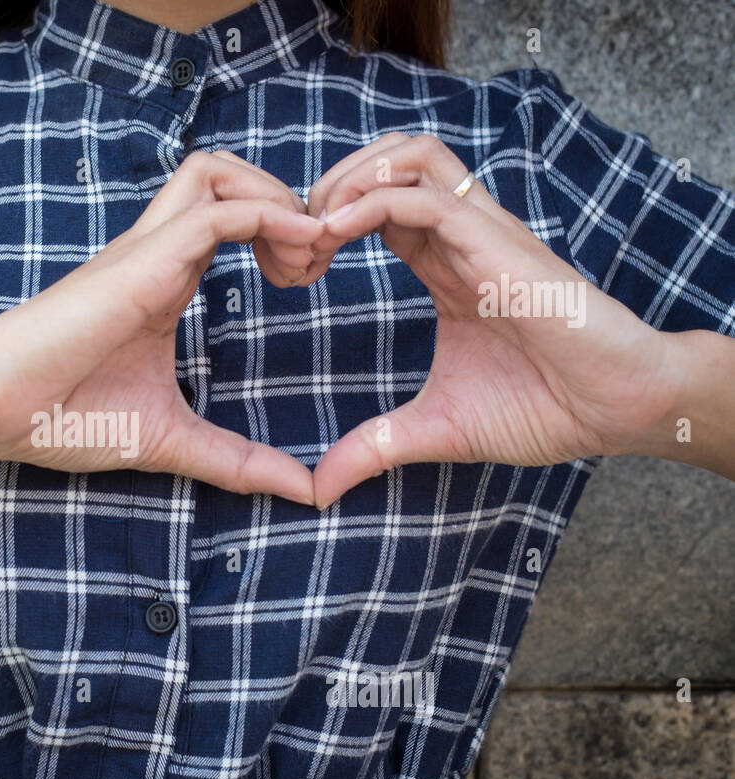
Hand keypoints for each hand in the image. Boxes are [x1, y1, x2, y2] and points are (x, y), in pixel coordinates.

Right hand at [0, 150, 323, 503]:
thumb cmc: (64, 417)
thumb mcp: (175, 441)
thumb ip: (240, 461)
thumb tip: (306, 492)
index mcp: (163, 281)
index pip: (229, 218)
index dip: (282, 232)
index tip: (308, 281)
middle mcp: (156, 254)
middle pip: (226, 176)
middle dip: (287, 199)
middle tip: (313, 262)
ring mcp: (146, 252)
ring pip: (218, 171)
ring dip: (277, 197)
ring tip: (302, 255)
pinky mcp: (142, 261)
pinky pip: (216, 211)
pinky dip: (268, 215)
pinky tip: (297, 248)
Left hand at [301, 133, 677, 507]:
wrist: (619, 409)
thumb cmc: (545, 407)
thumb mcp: (434, 430)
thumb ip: (373, 446)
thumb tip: (319, 489)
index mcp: (443, 264)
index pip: (374, 204)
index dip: (324, 221)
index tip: (292, 270)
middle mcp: (461, 237)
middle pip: (388, 158)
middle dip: (328, 183)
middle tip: (294, 243)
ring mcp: (483, 235)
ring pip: (410, 155)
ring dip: (349, 179)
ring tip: (314, 231)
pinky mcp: (500, 247)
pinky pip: (429, 197)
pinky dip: (372, 203)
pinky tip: (333, 234)